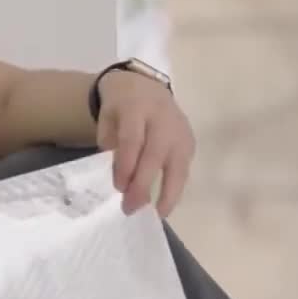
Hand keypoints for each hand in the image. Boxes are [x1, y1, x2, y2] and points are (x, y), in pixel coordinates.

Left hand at [94, 71, 195, 217]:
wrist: (146, 84)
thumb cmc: (121, 106)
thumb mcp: (107, 116)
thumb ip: (109, 142)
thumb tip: (117, 178)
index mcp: (137, 107)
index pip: (132, 139)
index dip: (126, 165)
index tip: (118, 187)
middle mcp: (163, 119)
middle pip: (155, 155)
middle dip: (143, 184)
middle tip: (130, 207)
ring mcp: (181, 130)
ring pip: (178, 165)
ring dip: (168, 192)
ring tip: (157, 214)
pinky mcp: (190, 141)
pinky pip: (184, 168)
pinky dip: (176, 188)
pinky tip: (166, 203)